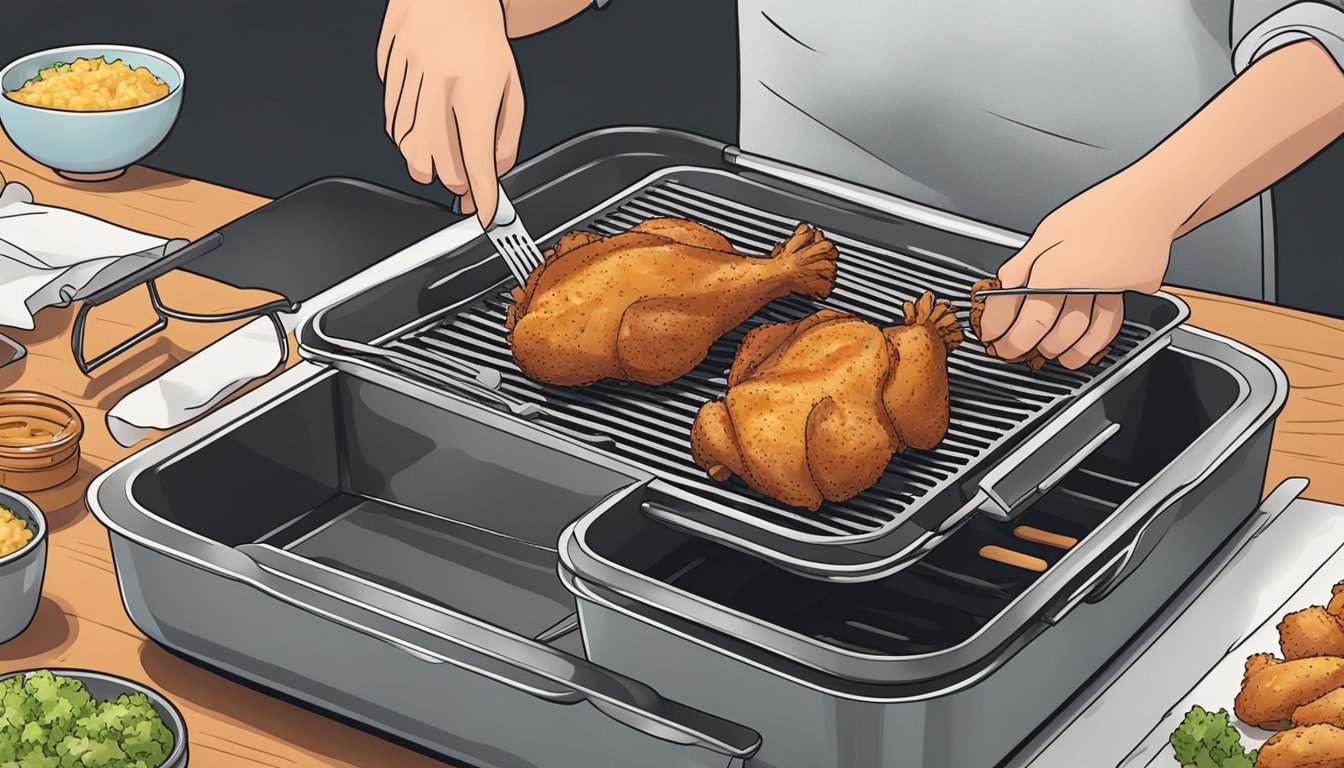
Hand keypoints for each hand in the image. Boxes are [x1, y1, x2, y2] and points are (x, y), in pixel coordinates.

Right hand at [377, 0, 523, 227]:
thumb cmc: (483, 36)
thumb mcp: (511, 84)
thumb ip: (506, 131)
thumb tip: (497, 168)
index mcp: (476, 87)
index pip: (477, 157)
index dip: (481, 193)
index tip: (484, 212)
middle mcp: (440, 80)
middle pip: (434, 155)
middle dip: (449, 180)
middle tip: (460, 184)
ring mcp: (410, 69)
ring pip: (405, 138)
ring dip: (421, 161)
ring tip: (435, 163)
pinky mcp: (389, 61)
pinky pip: (388, 110)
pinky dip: (400, 132)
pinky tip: (414, 133)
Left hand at [977, 176, 1176, 369]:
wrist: (1149, 200)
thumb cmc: (1097, 211)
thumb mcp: (1047, 233)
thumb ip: (1023, 265)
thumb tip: (1003, 289)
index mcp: (1054, 270)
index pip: (1023, 319)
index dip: (1003, 333)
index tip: (994, 338)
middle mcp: (1081, 286)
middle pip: (1047, 333)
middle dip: (1024, 346)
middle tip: (1012, 348)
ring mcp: (1109, 293)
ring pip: (1079, 337)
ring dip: (1058, 351)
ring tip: (1046, 353)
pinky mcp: (1131, 294)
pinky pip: (1107, 326)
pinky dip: (1091, 344)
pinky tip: (1079, 349)